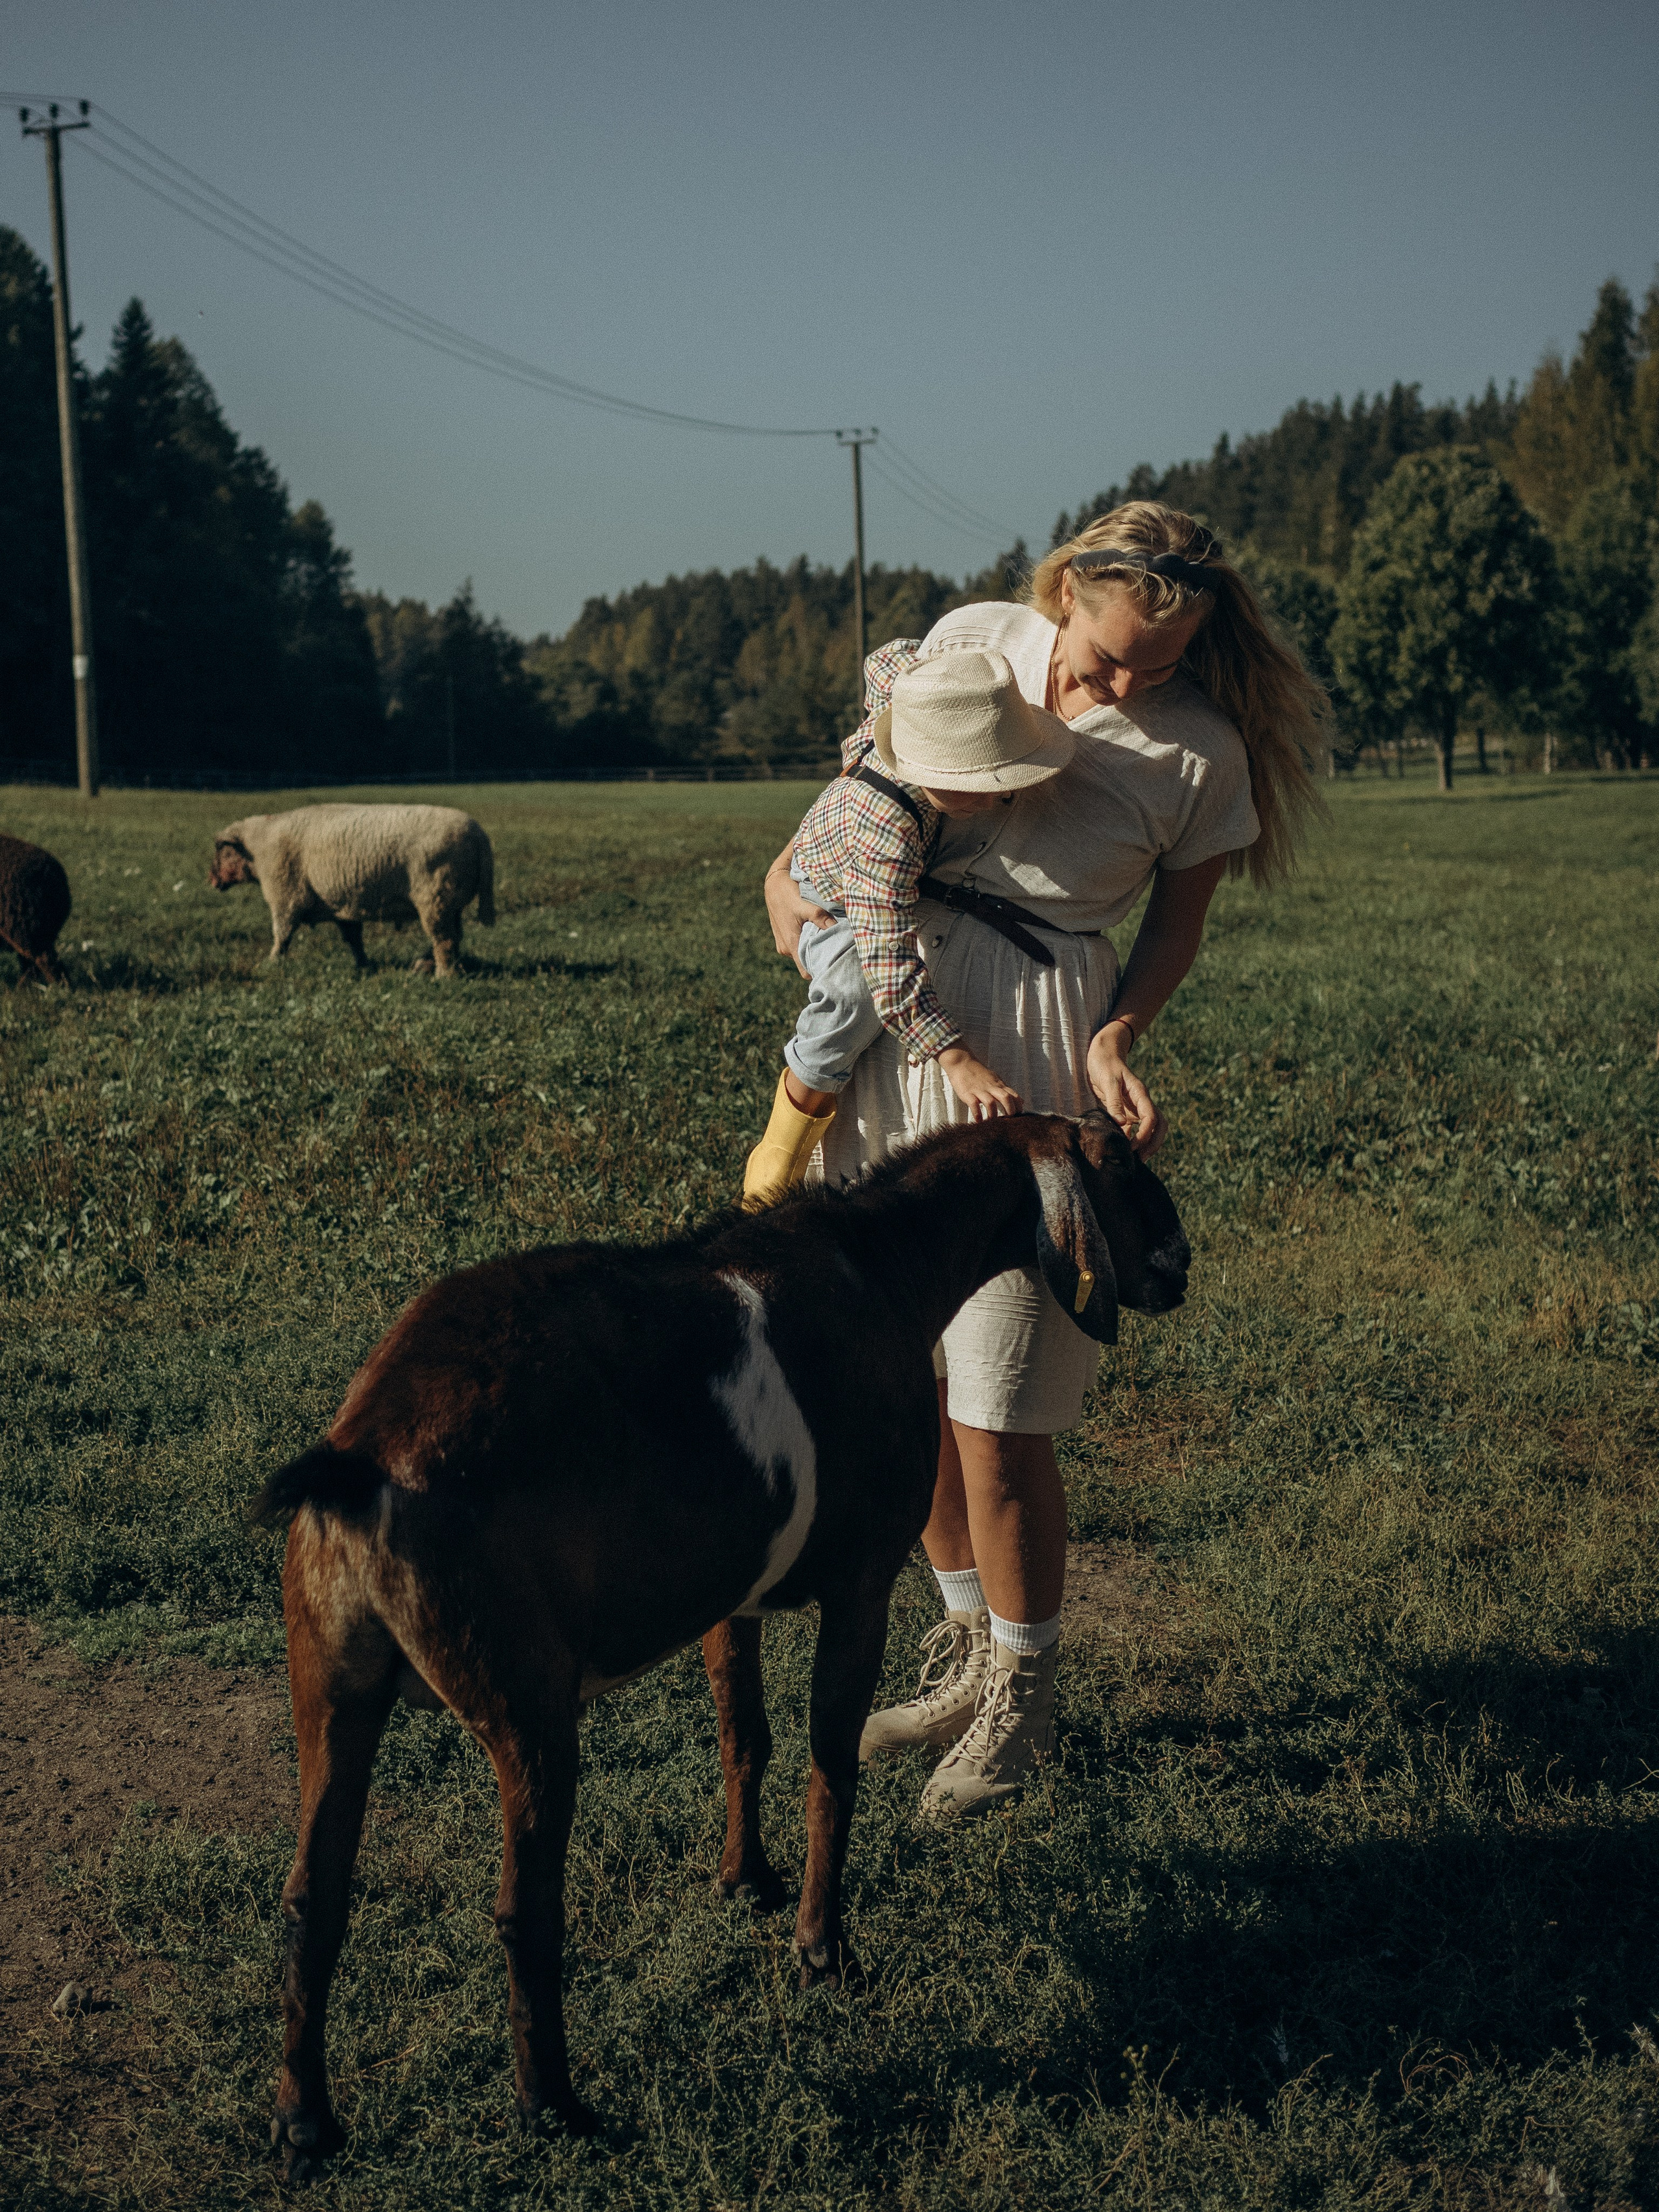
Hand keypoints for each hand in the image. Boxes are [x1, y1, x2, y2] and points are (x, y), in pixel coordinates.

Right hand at [764, 863, 832, 977]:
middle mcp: (785, 948)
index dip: (819, 971)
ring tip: (828, 938)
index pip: (806, 972)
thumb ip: (820, 918)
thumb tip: (837, 929)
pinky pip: (798, 945)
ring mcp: (783, 943)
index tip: (834, 966)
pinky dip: (807, 941)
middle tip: (837, 950)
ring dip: (814, 947)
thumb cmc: (787, 893)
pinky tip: (817, 931)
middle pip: (806, 963)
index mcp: (790, 944)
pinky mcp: (784, 936)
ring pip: (803, 953)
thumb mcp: (804, 905)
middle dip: (820, 958)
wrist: (773, 883)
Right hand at [938, 1046, 1021, 1119]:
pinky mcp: (967, 1093)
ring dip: (993, 1115)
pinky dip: (977, 1114)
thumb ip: (1007, 1091)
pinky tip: (978, 1121)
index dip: (1018, 1107)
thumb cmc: (979, 1073)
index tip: (1018, 1116)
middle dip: (1009, 1111)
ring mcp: (979, 1090)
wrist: (961, 1063)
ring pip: (991, 1102)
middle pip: (1006, 1098)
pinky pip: (974, 1104)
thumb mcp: (996, 1080)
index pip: (1014, 1095)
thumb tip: (1021, 1101)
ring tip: (991, 1122)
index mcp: (998, 1085)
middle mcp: (991, 1087)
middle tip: (1007, 1121)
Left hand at [1086, 1024, 1165, 1156]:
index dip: (1146, 1134)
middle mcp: (1141, 1103)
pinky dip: (1132, 1141)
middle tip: (1140, 1159)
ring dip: (1145, 1144)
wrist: (1102, 1054)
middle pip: (1159, 1126)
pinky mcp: (1125, 1112)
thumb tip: (1120, 1124)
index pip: (1152, 1117)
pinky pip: (1133, 1129)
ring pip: (1149, 1129)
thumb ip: (1113, 1101)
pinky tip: (1123, 1151)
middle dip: (1153, 1143)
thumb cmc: (1105, 1063)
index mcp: (1140, 1094)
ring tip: (1134, 1160)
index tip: (1134, 1146)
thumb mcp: (1108, 1080)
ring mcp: (1134, 1108)